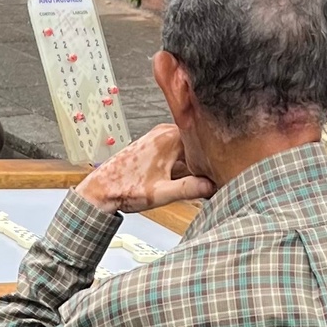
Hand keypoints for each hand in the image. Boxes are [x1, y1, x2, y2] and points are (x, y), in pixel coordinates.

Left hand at [76, 123, 213, 214]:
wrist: (102, 190)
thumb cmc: (125, 189)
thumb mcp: (162, 193)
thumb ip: (189, 189)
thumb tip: (213, 187)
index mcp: (169, 138)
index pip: (205, 138)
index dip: (216, 154)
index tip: (225, 167)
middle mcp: (164, 132)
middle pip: (198, 142)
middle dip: (207, 158)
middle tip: (219, 175)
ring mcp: (159, 137)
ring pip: (189, 146)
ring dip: (196, 161)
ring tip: (206, 178)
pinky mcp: (155, 145)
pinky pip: (179, 149)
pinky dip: (185, 162)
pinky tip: (188, 177)